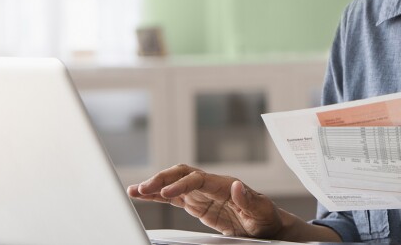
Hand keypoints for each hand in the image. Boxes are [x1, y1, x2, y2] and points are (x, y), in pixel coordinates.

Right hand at [128, 164, 282, 237]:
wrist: (265, 226)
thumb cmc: (265, 217)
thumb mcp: (261, 211)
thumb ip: (248, 199)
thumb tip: (236, 185)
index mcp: (224, 184)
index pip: (197, 179)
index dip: (180, 185)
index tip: (166, 193)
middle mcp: (210, 185)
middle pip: (181, 175)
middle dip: (161, 179)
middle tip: (143, 188)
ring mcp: (201, 193)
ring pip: (173, 183)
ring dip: (155, 185)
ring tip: (135, 190)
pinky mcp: (195, 203)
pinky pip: (172, 198)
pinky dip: (157, 197)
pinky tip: (141, 197)